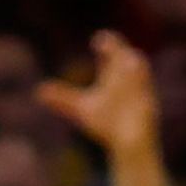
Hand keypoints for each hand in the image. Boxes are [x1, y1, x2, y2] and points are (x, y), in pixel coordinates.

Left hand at [35, 33, 169, 185]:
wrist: (127, 145)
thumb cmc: (107, 124)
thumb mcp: (81, 110)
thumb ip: (63, 99)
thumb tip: (38, 91)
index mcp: (113, 77)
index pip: (110, 55)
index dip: (106, 45)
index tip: (98, 40)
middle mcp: (126, 81)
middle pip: (125, 58)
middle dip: (119, 50)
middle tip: (105, 42)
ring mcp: (139, 93)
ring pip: (140, 72)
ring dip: (133, 65)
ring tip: (125, 58)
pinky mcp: (147, 108)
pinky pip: (146, 95)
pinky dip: (142, 87)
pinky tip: (135, 80)